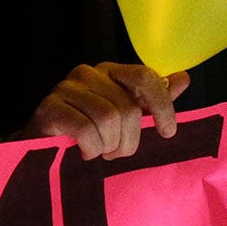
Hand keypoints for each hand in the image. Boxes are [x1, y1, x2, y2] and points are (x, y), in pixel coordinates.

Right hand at [21, 64, 190, 159]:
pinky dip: (91, 148)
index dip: (161, 105)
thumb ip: (152, 99)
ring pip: (108, 119)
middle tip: (116, 152)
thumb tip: (184, 78)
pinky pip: (85, 130)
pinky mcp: (50, 107)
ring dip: (108, 146)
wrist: (43, 146)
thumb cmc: (88, 131)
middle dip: (128, 140)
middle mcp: (88, 73)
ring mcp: (66, 88)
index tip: (168, 131)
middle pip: (128, 108)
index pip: (145, 77)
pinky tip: (84, 152)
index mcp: (110, 72)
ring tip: (99, 151)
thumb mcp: (124, 116)